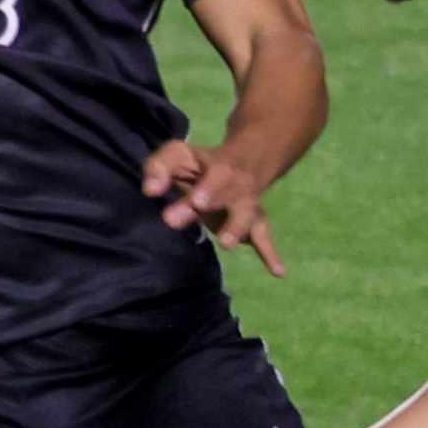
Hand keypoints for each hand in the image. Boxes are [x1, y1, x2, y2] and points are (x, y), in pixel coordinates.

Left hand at [142, 139, 283, 276]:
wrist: (245, 162)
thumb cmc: (202, 164)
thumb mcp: (178, 154)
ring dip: (238, 229)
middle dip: (217, 206)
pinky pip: (263, 237)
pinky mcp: (252, 223)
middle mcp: (238, 186)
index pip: (216, 176)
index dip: (209, 188)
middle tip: (203, 216)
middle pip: (230, 196)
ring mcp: (247, 205)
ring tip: (226, 244)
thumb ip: (159, 167)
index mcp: (221, 166)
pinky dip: (270, 254)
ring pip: (248, 216)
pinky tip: (278, 273)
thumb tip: (149, 191)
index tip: (197, 202)